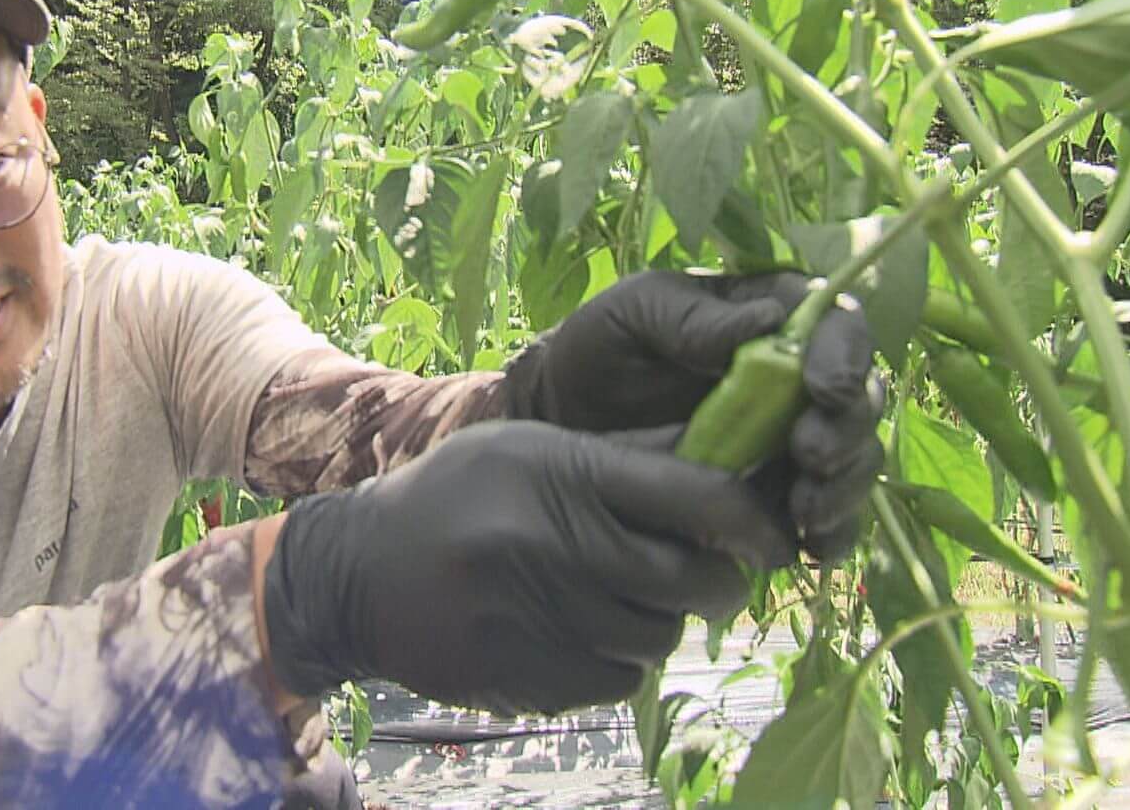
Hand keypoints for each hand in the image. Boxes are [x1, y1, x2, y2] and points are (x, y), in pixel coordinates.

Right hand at [260, 420, 796, 715]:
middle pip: (693, 580)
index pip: (696, 496)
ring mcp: (542, 622)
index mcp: (561, 475)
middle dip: (718, 580)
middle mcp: (555, 548)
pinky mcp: (531, 680)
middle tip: (707, 571)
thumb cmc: (454, 496)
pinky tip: (578, 628)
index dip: (753, 518)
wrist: (357, 576)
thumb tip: (724, 453)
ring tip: (618, 594)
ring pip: (660, 638)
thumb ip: (622, 457)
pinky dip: (617, 658)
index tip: (772, 532)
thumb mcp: (528, 448)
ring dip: (659, 620)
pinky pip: (619, 678)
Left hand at [500, 271, 883, 558]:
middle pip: (860, 397)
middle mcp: (799, 377)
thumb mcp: (632, 314)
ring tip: (805, 509)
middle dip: (847, 430)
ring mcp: (795, 440)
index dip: (845, 355)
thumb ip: (692, 316)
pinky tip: (808, 545)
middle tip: (809, 455)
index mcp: (773, 315)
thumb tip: (770, 321)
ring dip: (845, 487)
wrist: (562, 422)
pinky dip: (831, 534)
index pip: (835, 322)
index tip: (823, 389)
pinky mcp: (781, 497)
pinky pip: (828, 519)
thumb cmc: (600, 351)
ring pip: (855, 461)